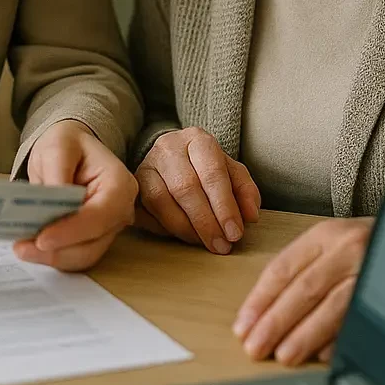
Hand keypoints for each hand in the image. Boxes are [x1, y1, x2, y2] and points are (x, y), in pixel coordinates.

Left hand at [14, 120, 137, 271]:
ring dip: (52, 257)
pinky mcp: (92, 239)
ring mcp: (108, 229)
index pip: (99, 216)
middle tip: (22, 248)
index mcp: (119, 184)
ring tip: (22, 248)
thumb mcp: (58, 146)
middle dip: (57, 251)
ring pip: (83, 256)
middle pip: (92, 244)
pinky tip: (31, 247)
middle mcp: (120, 212)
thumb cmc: (67, 144)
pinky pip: (74, 255)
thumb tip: (50, 207)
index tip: (42, 239)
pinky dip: (53, 255)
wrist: (70, 150)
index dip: (71, 231)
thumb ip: (57, 174)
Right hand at [135, 127, 260, 253]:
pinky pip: (145, 210)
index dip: (224, 206)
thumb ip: (245, 191)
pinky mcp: (133, 182)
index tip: (235, 233)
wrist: (174, 156)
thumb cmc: (207, 168)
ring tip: (204, 243)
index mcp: (197, 139)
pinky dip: (164, 228)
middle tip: (221, 245)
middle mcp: (168, 147)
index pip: (212, 173)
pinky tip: (183, 236)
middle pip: (185, 188)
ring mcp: (147, 164)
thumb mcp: (232, 172)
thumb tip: (250, 216)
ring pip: (161, 200)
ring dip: (185, 228)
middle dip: (206, 222)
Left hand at [233, 217, 373, 365]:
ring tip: (283, 355)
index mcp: (326, 234)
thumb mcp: (333, 243)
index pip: (283, 268)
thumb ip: (303, 268)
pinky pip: (360, 318)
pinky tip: (322, 354)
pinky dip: (339, 338)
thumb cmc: (368, 245)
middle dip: (275, 322)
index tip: (243, 324)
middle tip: (255, 346)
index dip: (260, 299)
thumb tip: (265, 310)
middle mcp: (348, 249)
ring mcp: (371, 270)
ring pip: (330, 306)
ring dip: (304, 335)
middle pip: (303, 290)